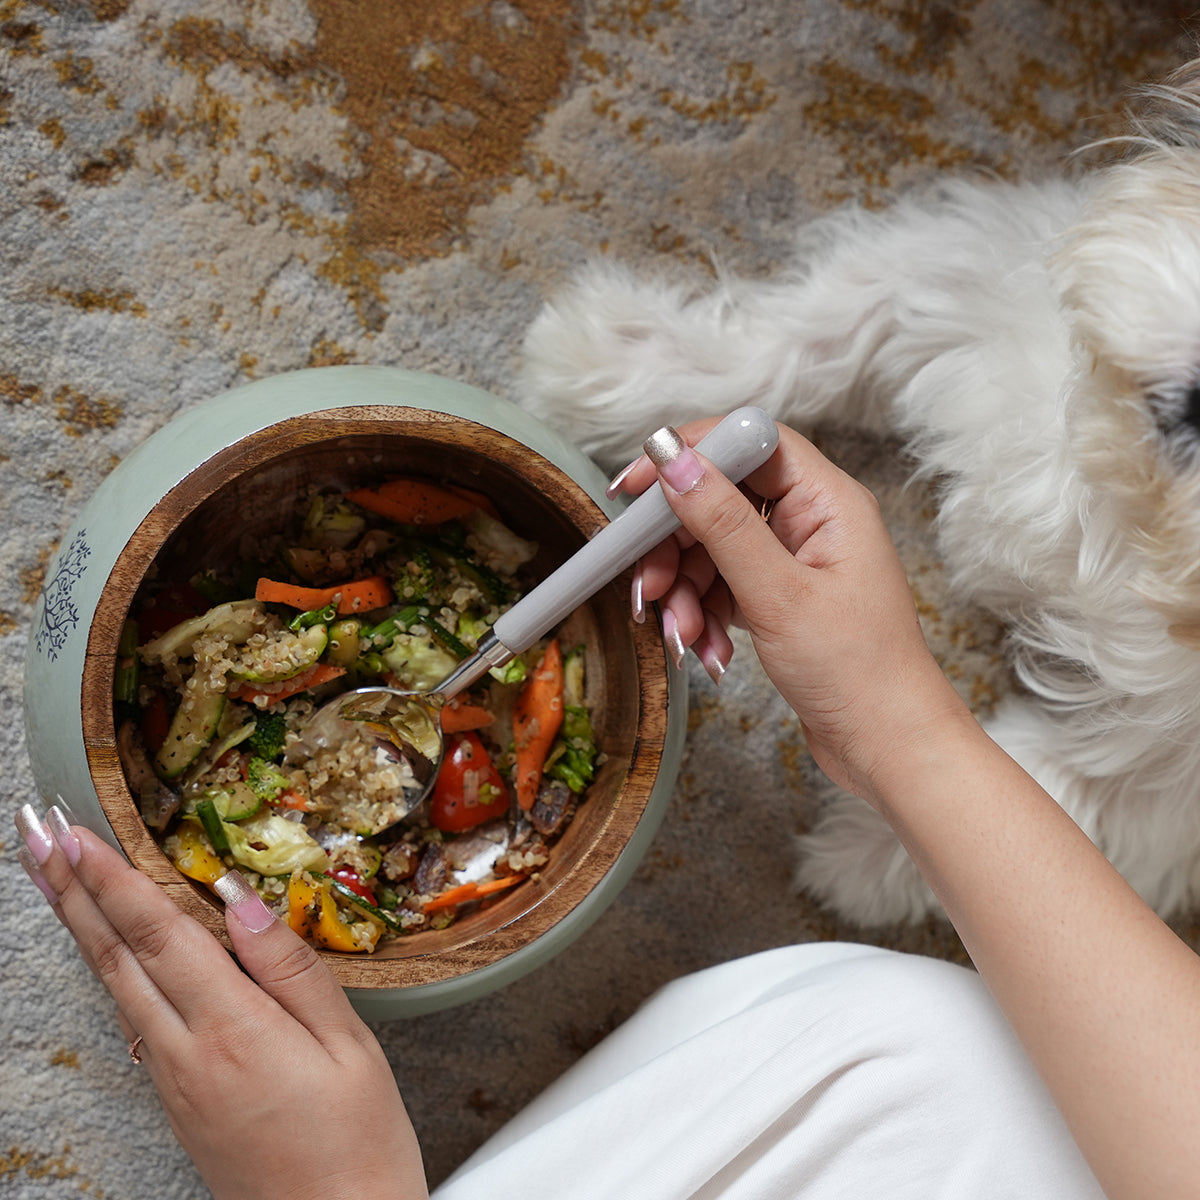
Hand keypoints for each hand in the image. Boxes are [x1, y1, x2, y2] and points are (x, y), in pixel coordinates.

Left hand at [15, 804, 427, 1199]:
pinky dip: (108, 972)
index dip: (112, 879)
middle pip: (114, 958)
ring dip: (80, 927)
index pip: (156, 935)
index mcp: (233, 1029)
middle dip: (72, 892)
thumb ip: (290, 967)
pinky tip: (105, 956)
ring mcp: (173, 1080)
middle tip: (37, 837)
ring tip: (54, 881)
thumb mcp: (347, 1046)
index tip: (75, 834)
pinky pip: (132, 1019)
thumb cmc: (357, 1141)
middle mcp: (186, 1053)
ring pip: (114, 988)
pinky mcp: (177, 1100)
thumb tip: (241, 901)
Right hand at [614, 420, 972, 802]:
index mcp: (828, 501)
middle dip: (675, 545)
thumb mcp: (778, 595)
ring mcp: (794, 561)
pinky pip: (722, 586)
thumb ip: (722, 523)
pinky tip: (708, 652)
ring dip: (685, 591)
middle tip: (648, 585)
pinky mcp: (780, 598)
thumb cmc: (858, 672)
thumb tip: (676, 462)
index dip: (690, 454)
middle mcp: (811, 522)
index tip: (637, 486)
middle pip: (720, 498)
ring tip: (684, 636)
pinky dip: (703, 615)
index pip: (749, 442)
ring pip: (712, 549)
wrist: (887, 747)